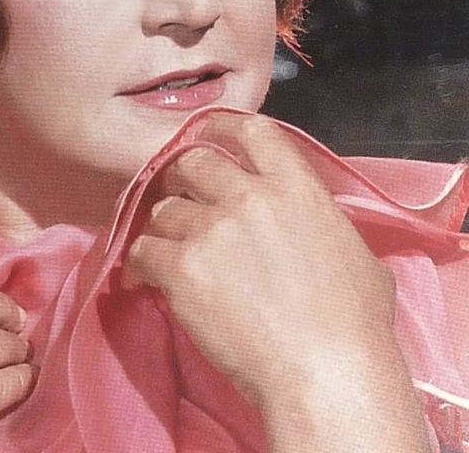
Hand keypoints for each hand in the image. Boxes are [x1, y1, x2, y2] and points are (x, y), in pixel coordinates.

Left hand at [122, 112, 431, 451]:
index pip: (251, 130)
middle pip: (194, 160)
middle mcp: (248, 196)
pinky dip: (144, 261)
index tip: (207, 132)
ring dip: (165, 225)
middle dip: (182, 175)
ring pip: (164, 207)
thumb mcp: (356, 252)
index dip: (222, 126)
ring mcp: (211, 229)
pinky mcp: (181, 268)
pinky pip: (143, 249)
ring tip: (170, 247)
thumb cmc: (355, 324)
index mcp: (294, 186)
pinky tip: (151, 276)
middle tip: (180, 195)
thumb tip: (310, 223)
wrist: (326, 374)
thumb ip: (321, 222)